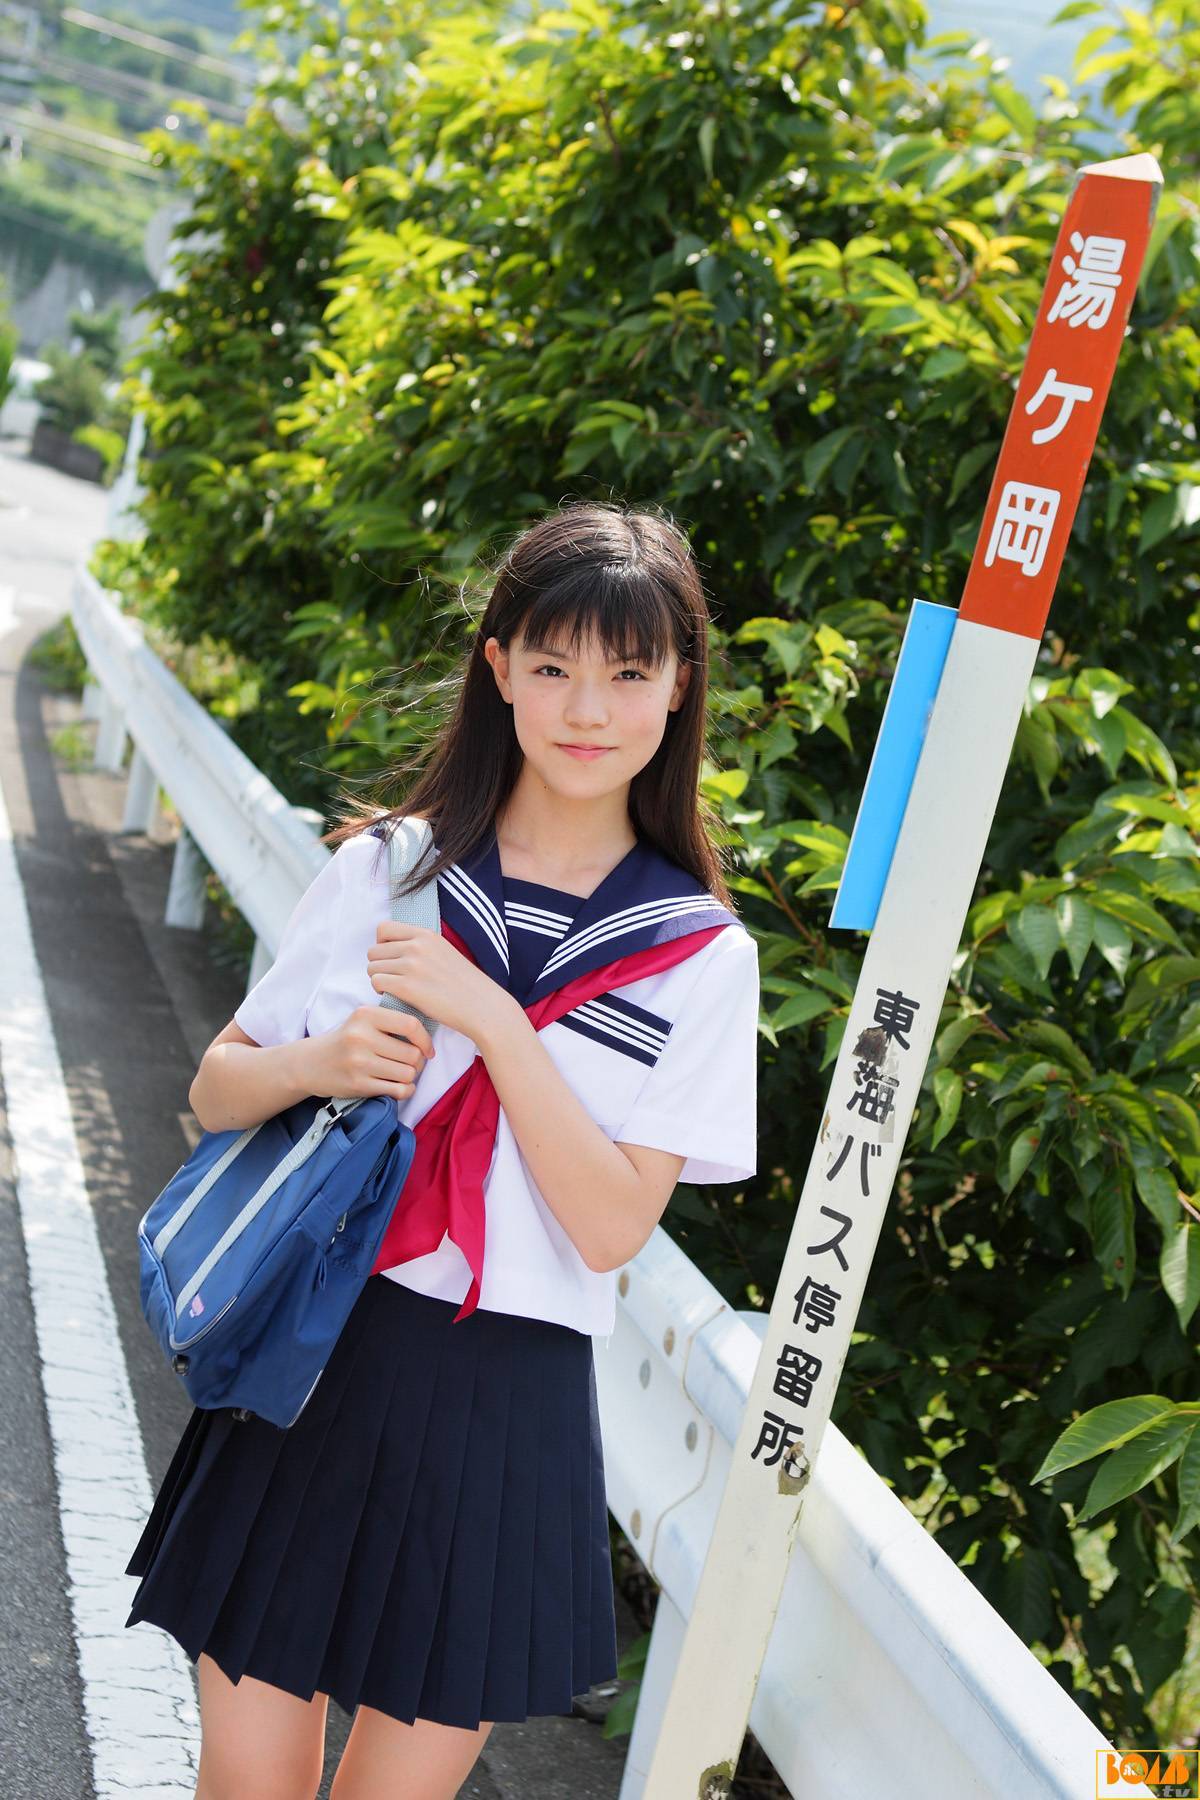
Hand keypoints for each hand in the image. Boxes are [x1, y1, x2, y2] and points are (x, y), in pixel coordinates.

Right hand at [305, 1003, 435, 1103]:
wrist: (311, 1063)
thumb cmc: (346, 1041)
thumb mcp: (363, 1021)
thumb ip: (391, 1022)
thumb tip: (428, 1038)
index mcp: (365, 1015)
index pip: (410, 1025)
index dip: (425, 1040)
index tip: (428, 1049)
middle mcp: (361, 1037)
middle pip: (412, 1054)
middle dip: (418, 1062)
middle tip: (412, 1064)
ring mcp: (358, 1062)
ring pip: (408, 1074)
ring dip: (411, 1077)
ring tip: (402, 1074)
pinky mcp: (358, 1084)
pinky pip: (398, 1091)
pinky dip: (406, 1091)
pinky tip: (400, 1086)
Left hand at [366, 921, 512, 1045]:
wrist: (482, 1006)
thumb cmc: (464, 984)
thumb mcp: (444, 952)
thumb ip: (421, 946)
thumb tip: (393, 949)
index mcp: (426, 935)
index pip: (383, 929)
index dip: (382, 945)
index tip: (392, 959)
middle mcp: (416, 946)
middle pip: (374, 950)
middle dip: (379, 966)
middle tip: (393, 979)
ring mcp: (411, 965)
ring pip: (372, 967)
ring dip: (379, 979)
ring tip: (395, 988)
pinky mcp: (407, 987)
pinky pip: (376, 982)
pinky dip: (381, 991)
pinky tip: (396, 996)